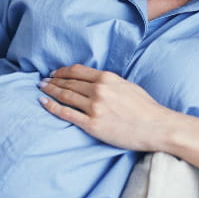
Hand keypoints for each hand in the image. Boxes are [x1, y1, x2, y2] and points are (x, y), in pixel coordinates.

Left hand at [38, 64, 174, 151]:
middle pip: (68, 83)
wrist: (157, 127)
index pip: (77, 71)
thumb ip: (109, 82)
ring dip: (50, 91)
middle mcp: (99, 90)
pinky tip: (43, 103)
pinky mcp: (92, 125)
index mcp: (107, 78)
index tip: (54, 73)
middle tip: (43, 81)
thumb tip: (95, 81)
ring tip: (41, 90)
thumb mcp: (127, 85)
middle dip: (53, 81)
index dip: (62, 71)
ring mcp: (94, 108)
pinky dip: (52, 107)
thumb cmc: (146, 108)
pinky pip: (67, 114)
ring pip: (65, 96)